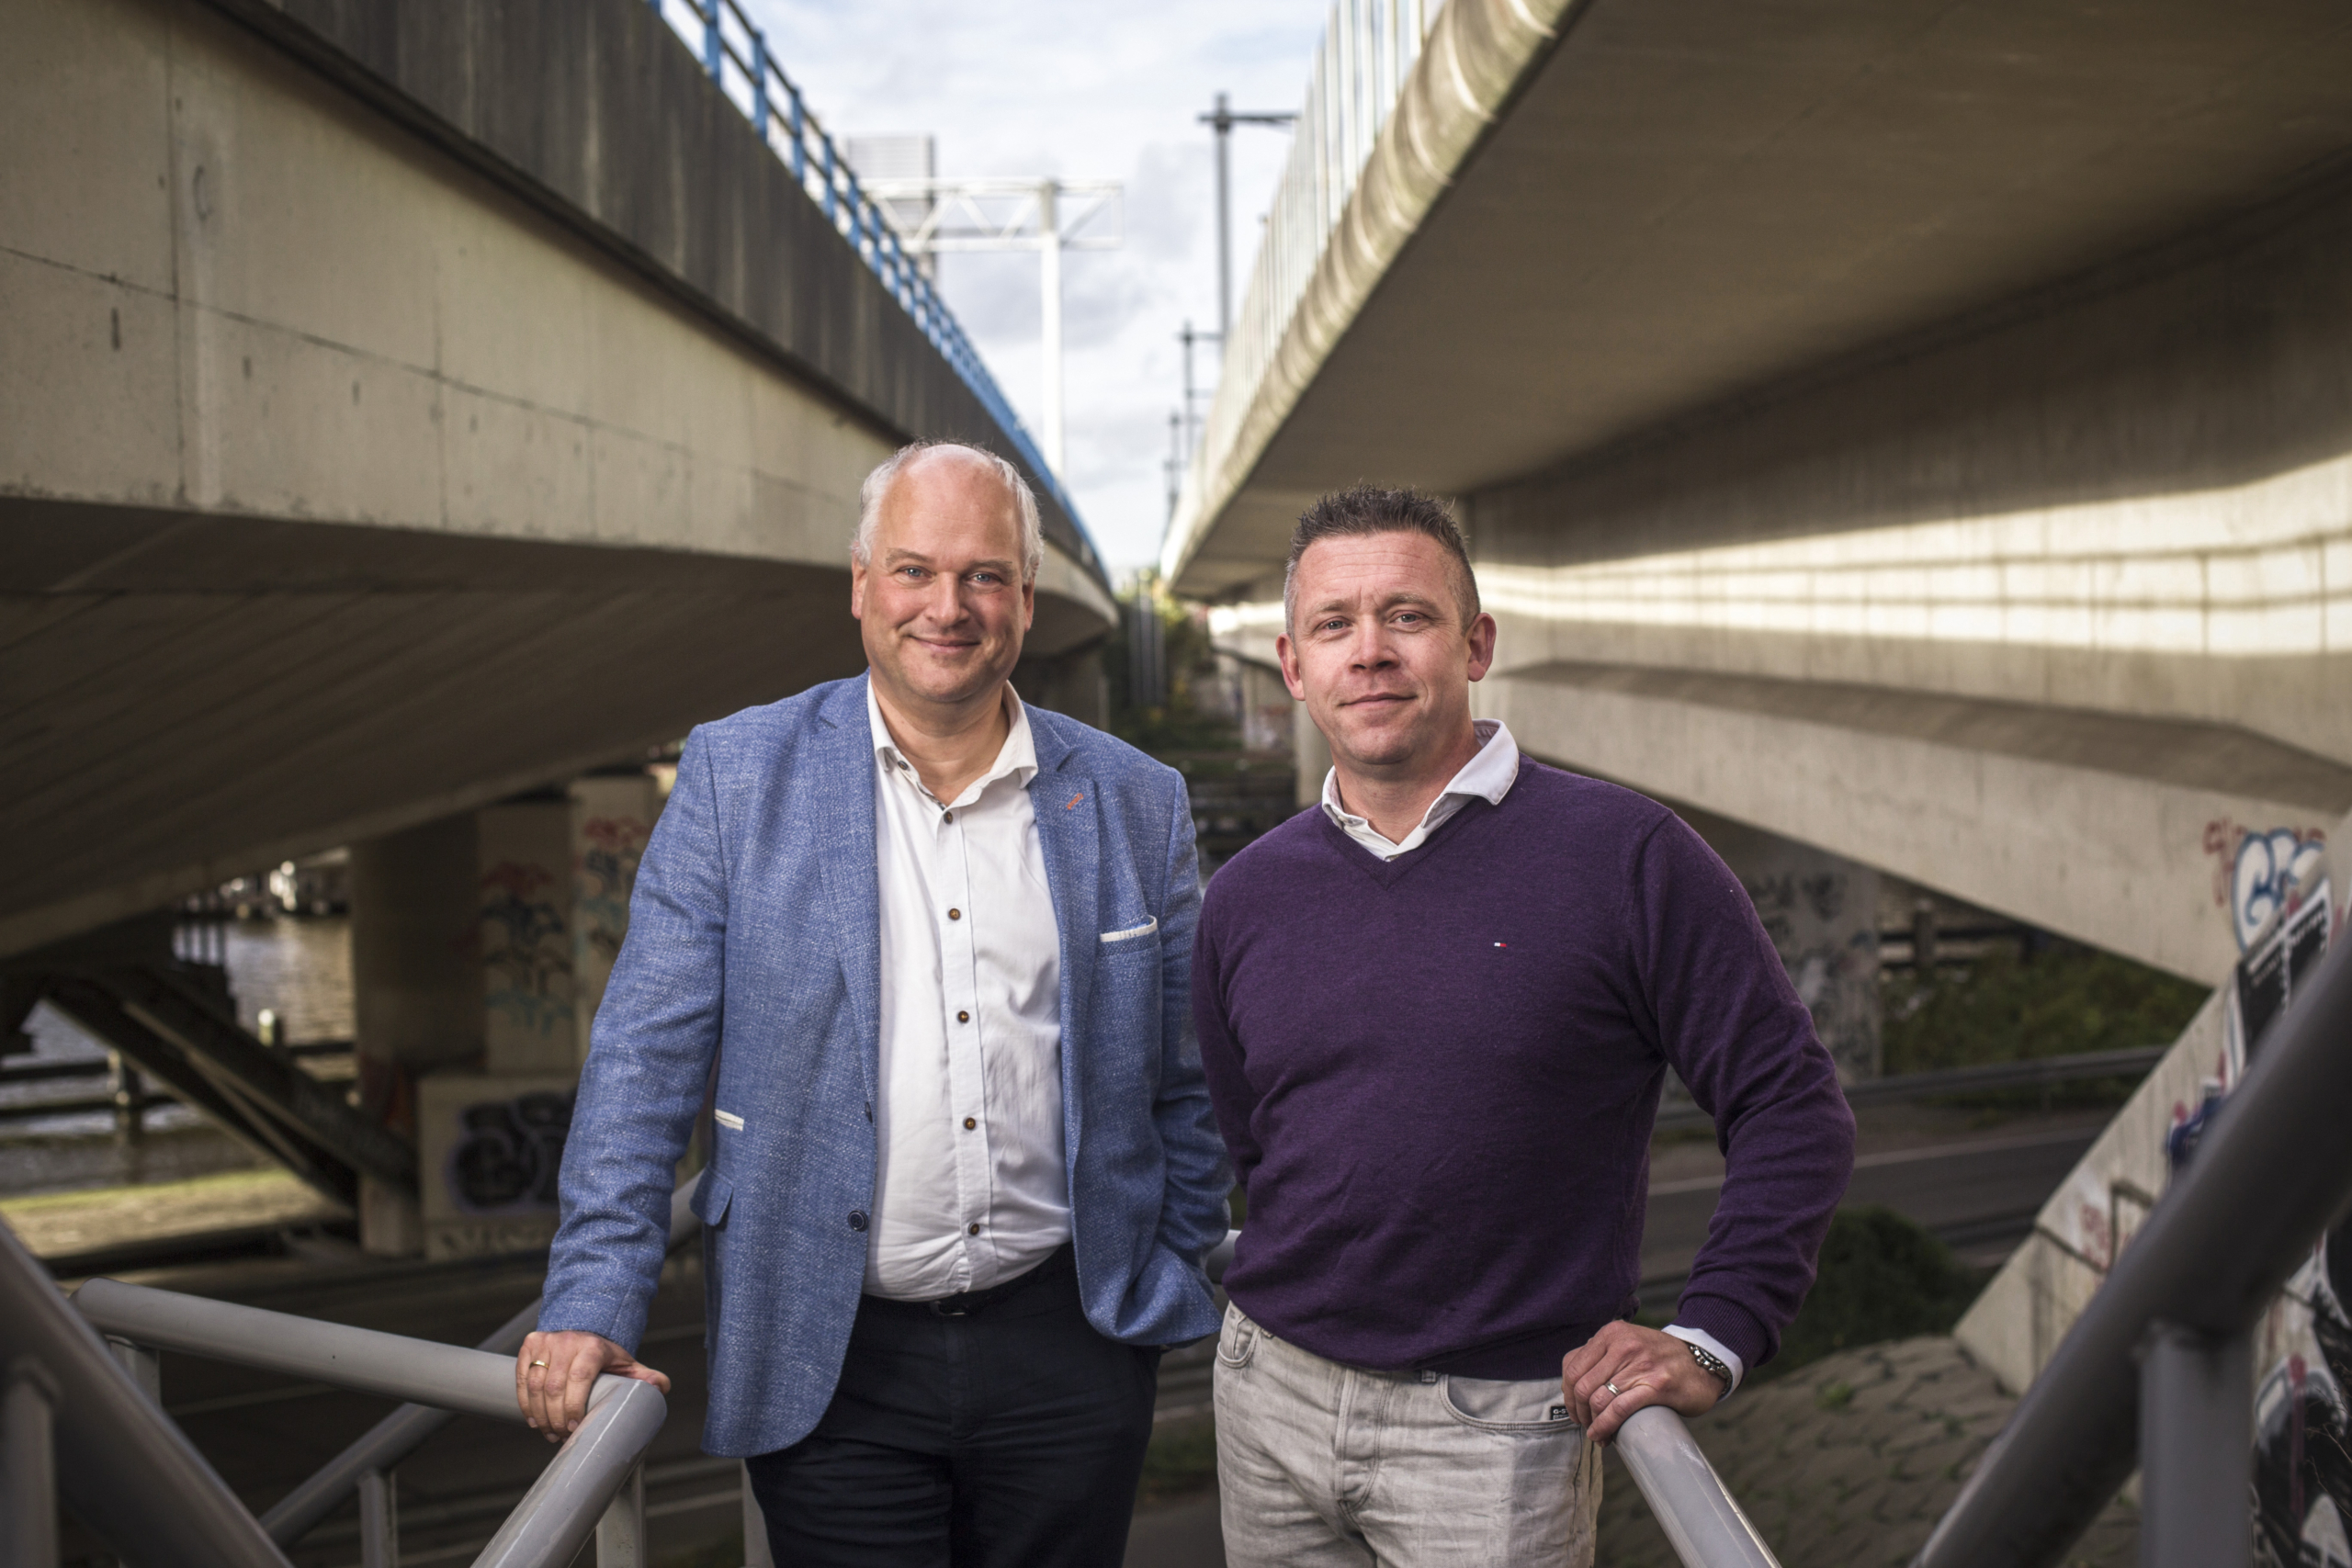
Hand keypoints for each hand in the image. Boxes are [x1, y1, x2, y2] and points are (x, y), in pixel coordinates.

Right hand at [515, 1329, 670, 1442]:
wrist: (584, 1327)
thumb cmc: (606, 1353)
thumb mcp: (627, 1364)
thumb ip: (644, 1377)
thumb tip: (661, 1388)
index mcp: (593, 1347)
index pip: (580, 1378)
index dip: (574, 1407)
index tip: (574, 1429)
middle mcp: (568, 1341)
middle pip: (555, 1387)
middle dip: (555, 1418)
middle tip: (560, 1437)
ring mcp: (547, 1342)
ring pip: (535, 1385)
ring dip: (539, 1414)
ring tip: (548, 1432)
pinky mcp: (530, 1344)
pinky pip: (522, 1377)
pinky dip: (525, 1402)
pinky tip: (533, 1419)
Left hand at [1562, 1322, 1722, 1442]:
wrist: (1703, 1362)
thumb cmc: (1661, 1359)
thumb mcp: (1627, 1344)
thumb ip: (1602, 1356)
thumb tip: (1573, 1385)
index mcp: (1611, 1334)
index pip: (1572, 1366)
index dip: (1567, 1395)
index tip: (1575, 1411)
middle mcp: (1623, 1345)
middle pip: (1581, 1386)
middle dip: (1579, 1412)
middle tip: (1586, 1425)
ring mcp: (1640, 1365)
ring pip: (1598, 1399)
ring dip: (1592, 1424)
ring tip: (1597, 1434)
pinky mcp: (1657, 1386)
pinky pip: (1619, 1409)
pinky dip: (1605, 1427)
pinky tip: (1604, 1436)